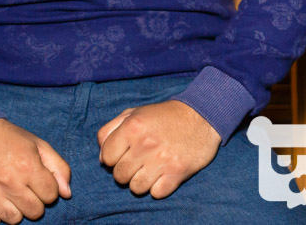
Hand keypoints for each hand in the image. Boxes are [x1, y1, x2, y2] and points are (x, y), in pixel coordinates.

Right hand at [0, 118, 70, 224]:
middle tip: (27, 189)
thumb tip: (67, 194)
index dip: (49, 189)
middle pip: (35, 212)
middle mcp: (9, 181)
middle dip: (36, 202)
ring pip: (14, 220)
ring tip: (14, 194)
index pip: (51, 196)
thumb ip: (59, 168)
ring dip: (18, 210)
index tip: (40, 181)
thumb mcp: (39, 145)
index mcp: (28, 166)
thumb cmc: (10, 139)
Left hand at [97, 100, 219, 198]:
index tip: (126, 153)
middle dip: (127, 171)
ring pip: (136, 188)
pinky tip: (164, 174)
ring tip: (152, 168)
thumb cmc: (166, 116)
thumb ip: (111, 130)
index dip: (114, 158)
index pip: (106, 158)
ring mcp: (162, 160)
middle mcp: (145, 144)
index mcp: (132, 127)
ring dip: (142, 181)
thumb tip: (102, 157)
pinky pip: (156, 193)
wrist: (203, 115)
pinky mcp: (177, 173)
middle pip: (119, 176)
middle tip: (141, 160)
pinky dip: (159, 187)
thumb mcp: (136, 113)